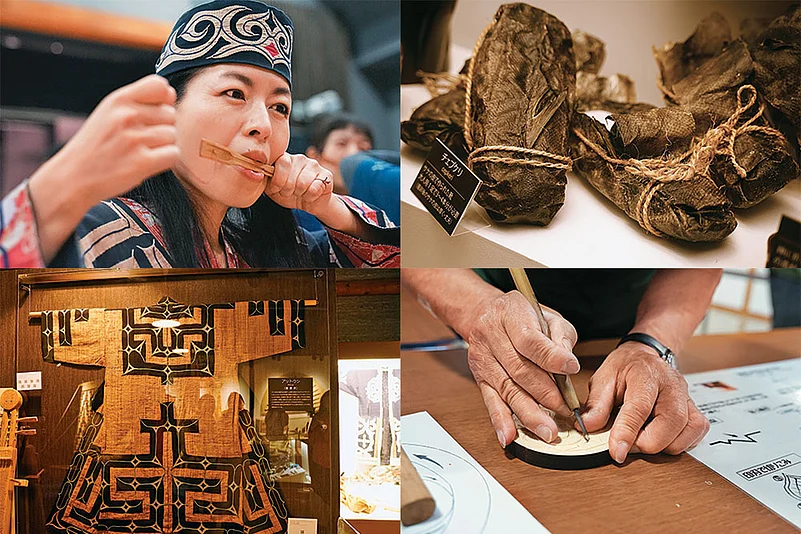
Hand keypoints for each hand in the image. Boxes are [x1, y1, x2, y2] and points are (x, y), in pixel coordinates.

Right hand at [47, 74, 179, 203]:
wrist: (73, 176)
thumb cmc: (96, 145)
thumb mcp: (108, 112)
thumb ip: (138, 101)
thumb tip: (171, 94)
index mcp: (118, 100)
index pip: (160, 85)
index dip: (163, 100)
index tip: (152, 113)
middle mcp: (126, 116)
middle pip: (171, 114)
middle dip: (161, 126)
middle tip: (139, 139)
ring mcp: (134, 139)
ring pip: (172, 135)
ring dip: (162, 145)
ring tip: (140, 151)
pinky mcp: (142, 162)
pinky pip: (173, 154)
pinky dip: (165, 160)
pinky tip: (147, 162)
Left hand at [265, 153, 334, 213]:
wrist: (310, 203)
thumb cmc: (290, 194)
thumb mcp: (273, 189)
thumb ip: (265, 180)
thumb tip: (255, 173)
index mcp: (286, 159)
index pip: (281, 163)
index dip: (277, 180)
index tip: (277, 189)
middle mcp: (300, 158)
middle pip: (291, 176)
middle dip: (288, 190)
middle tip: (290, 193)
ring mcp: (314, 165)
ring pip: (303, 183)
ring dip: (299, 194)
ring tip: (300, 193)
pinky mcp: (326, 175)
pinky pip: (315, 189)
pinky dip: (310, 197)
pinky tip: (310, 195)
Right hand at [466, 290, 579, 447]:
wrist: (484, 313)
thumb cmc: (520, 315)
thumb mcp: (546, 314)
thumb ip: (560, 337)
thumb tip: (568, 364)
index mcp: (510, 315)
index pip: (530, 340)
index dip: (551, 357)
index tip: (571, 369)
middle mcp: (492, 337)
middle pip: (519, 370)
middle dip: (545, 394)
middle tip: (566, 411)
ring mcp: (484, 359)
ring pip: (507, 389)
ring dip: (528, 413)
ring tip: (547, 431)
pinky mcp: (480, 378)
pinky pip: (490, 401)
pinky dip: (500, 421)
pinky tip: (508, 437)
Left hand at [581, 342, 708, 462]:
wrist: (646, 357)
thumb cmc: (625, 368)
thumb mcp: (603, 379)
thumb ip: (596, 404)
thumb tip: (587, 427)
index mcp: (646, 374)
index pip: (639, 407)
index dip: (626, 433)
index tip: (616, 452)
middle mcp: (672, 386)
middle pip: (669, 424)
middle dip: (645, 443)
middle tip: (626, 443)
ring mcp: (687, 398)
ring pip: (684, 434)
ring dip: (661, 445)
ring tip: (641, 437)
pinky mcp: (696, 411)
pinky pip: (695, 435)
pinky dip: (678, 444)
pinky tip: (660, 437)